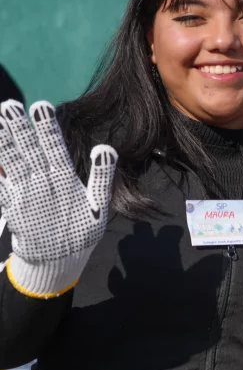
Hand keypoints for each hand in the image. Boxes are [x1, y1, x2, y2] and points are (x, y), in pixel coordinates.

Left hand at [0, 100, 116, 297]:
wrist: (56, 262)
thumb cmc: (80, 231)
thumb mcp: (99, 207)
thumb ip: (101, 177)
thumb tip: (105, 148)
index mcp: (64, 182)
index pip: (54, 149)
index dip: (46, 129)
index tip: (40, 107)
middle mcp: (41, 184)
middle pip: (28, 152)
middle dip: (18, 128)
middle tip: (9, 106)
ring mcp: (22, 194)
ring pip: (11, 163)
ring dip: (4, 141)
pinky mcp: (9, 205)